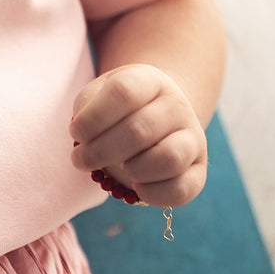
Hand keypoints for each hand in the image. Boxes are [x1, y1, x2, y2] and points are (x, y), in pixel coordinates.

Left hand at [69, 63, 207, 207]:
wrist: (155, 115)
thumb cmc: (116, 108)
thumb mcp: (98, 95)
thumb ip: (87, 109)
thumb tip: (86, 140)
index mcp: (150, 81)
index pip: (123, 92)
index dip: (93, 118)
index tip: (75, 133)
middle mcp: (177, 106)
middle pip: (140, 130)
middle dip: (100, 151)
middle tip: (80, 159)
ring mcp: (193, 138)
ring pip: (169, 158)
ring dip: (133, 170)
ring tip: (119, 168)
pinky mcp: (199, 170)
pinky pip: (181, 189)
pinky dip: (152, 193)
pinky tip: (136, 184)